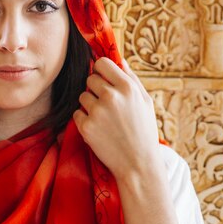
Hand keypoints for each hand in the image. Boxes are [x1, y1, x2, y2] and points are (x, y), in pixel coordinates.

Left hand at [73, 57, 160, 180]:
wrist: (137, 164)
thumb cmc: (143, 132)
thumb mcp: (145, 102)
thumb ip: (131, 78)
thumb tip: (118, 60)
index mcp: (127, 87)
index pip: (102, 63)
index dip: (101, 71)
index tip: (103, 79)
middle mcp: (111, 96)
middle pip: (90, 79)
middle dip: (95, 89)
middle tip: (107, 106)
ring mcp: (97, 111)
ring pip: (82, 97)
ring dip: (89, 105)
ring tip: (104, 119)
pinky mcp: (85, 126)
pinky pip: (77, 114)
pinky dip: (84, 120)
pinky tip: (98, 130)